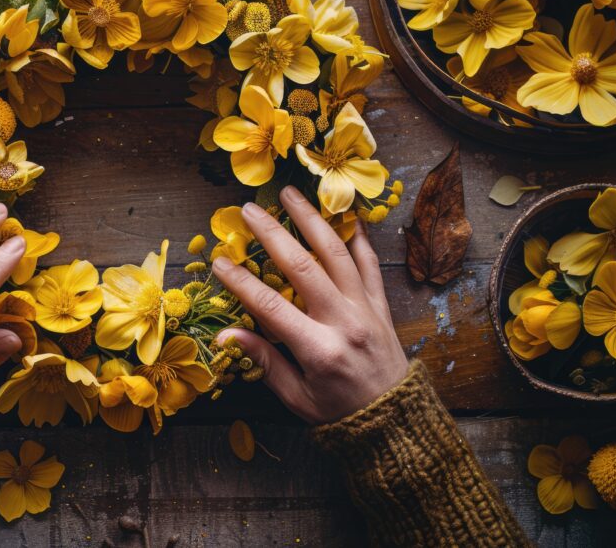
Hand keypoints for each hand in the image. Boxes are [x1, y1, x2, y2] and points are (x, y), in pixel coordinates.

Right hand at [212, 186, 407, 424]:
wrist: (396, 420)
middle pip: (303, 267)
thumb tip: (226, 336)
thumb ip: (264, 362)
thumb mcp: (297, 397)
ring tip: (291, 194)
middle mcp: (344, 322)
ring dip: (312, 220)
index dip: (241, 283)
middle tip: (249, 210)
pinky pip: (370, 263)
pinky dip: (357, 237)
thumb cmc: (338, 412)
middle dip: (272, 234)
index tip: (218, 261)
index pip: (270, 307)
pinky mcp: (381, 304)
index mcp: (319, 349)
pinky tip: (344, 214)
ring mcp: (366, 309)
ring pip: (337, 253)